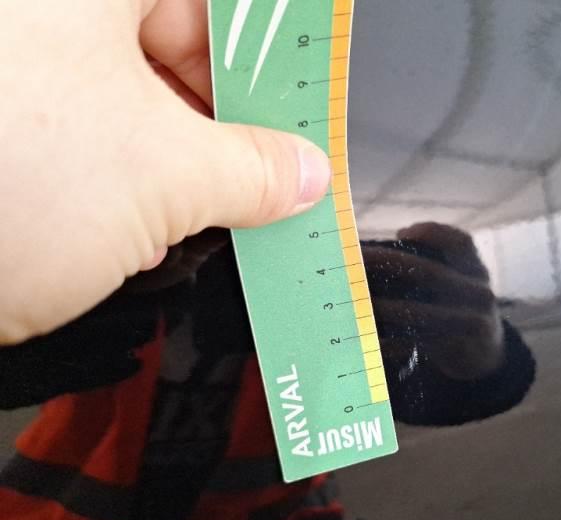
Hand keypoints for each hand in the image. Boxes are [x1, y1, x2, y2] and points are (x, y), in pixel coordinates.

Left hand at [0, 0, 330, 344]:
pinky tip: (134, 229)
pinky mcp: (5, 125)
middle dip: (225, 123)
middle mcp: (47, 15)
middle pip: (174, 46)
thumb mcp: (163, 174)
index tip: (304, 111)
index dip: (272, 59)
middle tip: (269, 175)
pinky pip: (84, 135)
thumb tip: (298, 172)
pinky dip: (121, 181)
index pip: (222, 6)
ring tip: (198, 215)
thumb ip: (252, 169)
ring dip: (177, 164)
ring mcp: (20, 66)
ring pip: (131, 98)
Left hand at [365, 223, 504, 380]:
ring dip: (383, 307)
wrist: (487, 353)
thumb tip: (384, 251)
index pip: (461, 242)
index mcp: (476, 270)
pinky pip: (417, 342)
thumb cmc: (459, 309)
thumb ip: (434, 265)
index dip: (433, 233)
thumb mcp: (460, 284)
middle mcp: (478, 292)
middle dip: (388, 263)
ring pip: (419, 311)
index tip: (401, 234)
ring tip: (356, 302)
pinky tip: (371, 337)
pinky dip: (391, 341)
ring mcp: (471, 321)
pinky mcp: (458, 348)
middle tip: (358, 260)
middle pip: (430, 273)